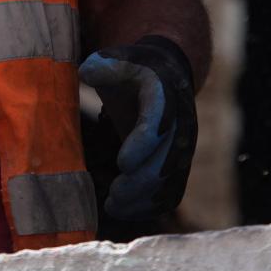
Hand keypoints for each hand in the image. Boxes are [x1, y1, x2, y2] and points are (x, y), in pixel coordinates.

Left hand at [77, 35, 197, 222]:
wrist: (166, 75)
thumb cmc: (133, 70)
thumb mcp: (118, 59)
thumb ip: (103, 65)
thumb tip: (88, 73)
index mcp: (165, 95)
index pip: (158, 123)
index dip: (143, 144)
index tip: (122, 163)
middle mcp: (180, 124)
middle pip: (167, 160)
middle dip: (141, 182)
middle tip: (113, 196)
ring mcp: (182, 148)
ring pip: (171, 181)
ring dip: (144, 199)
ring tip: (113, 206)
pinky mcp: (177, 165)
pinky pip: (171, 192)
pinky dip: (151, 206)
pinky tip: (124, 211)